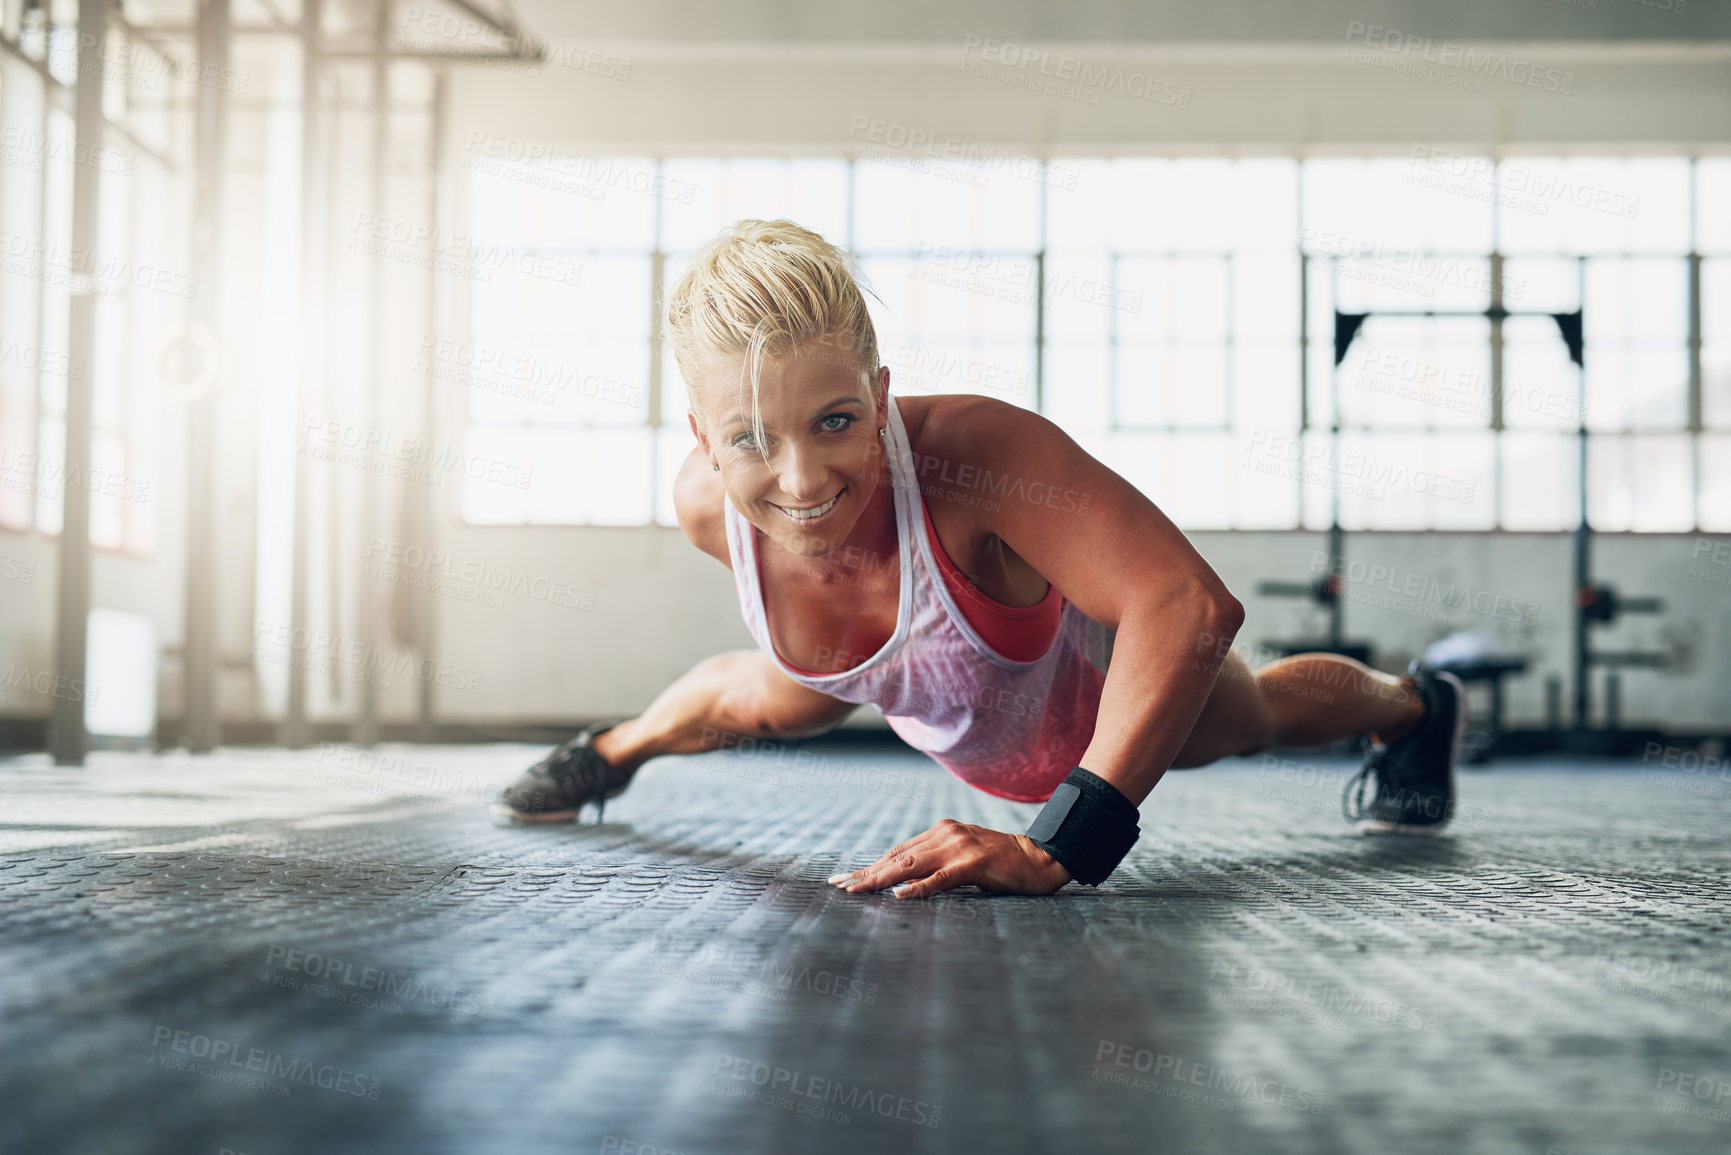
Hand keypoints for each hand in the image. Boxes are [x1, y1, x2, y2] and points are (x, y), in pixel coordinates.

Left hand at [828, 819, 1071, 898]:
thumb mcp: (964, 859)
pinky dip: (918, 887)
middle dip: (865, 873)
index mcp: (941, 833)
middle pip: (897, 857)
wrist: (1040, 858)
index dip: (870, 866)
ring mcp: (959, 847)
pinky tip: (899, 894)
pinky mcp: (974, 863)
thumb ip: (938, 864)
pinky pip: (940, 877)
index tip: (845, 879)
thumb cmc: (1002, 864)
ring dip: (880, 879)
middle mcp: (945, 835)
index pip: (897, 851)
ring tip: (856, 890)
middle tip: (838, 886)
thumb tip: (904, 883)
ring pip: (910, 865)